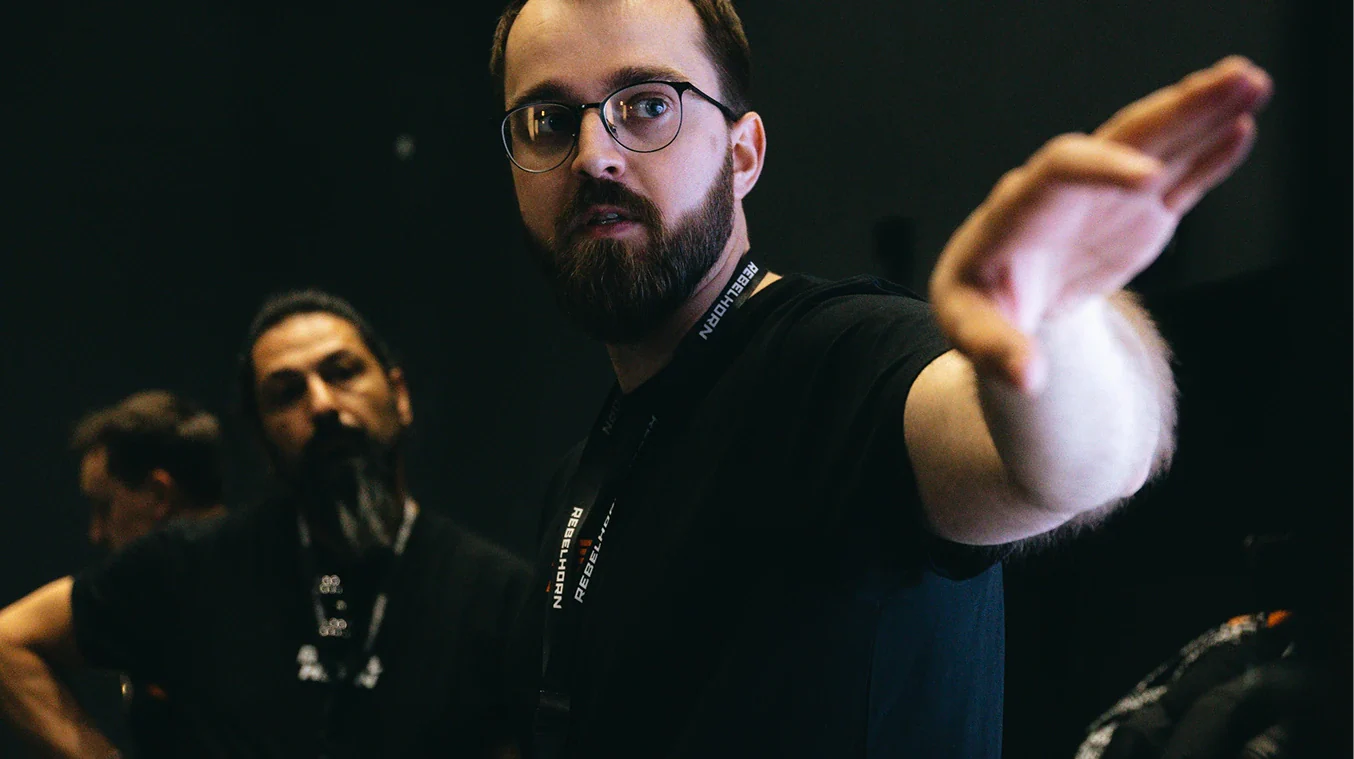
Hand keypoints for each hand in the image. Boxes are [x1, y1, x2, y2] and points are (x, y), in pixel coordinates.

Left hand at [929, 56, 1271, 391]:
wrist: (998, 297)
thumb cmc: (976, 308)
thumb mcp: (972, 331)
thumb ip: (996, 350)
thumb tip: (1026, 379)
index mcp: (1020, 210)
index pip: (1060, 171)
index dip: (1102, 170)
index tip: (1148, 178)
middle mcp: (1066, 190)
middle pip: (1121, 138)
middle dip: (1174, 112)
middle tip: (1231, 81)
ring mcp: (1105, 197)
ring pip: (1156, 146)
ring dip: (1202, 113)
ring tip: (1253, 80)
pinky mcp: (1134, 212)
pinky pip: (1174, 178)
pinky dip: (1206, 155)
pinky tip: (1242, 125)